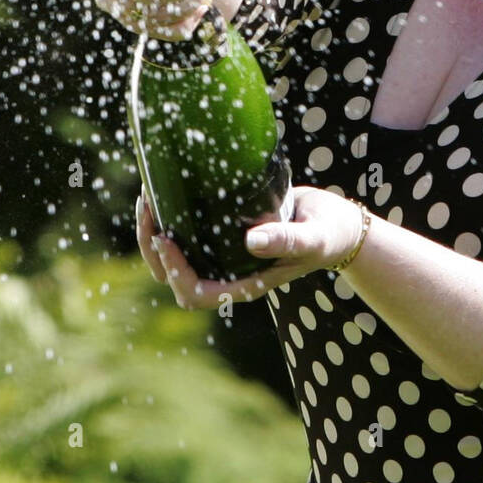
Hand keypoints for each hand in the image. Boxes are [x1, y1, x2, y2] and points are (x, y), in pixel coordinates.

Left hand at [135, 186, 365, 306]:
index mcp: (245, 284)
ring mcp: (221, 254)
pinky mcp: (220, 233)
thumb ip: (286, 241)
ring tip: (149, 197)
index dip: (175, 271)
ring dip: (153, 232)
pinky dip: (169, 216)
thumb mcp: (312, 237)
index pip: (196, 292)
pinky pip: (184, 234)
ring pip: (172, 257)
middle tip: (148, 208)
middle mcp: (227, 273)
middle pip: (172, 278)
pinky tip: (165, 189)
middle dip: (152, 247)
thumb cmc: (328, 234)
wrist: (334, 222)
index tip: (167, 236)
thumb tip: (251, 241)